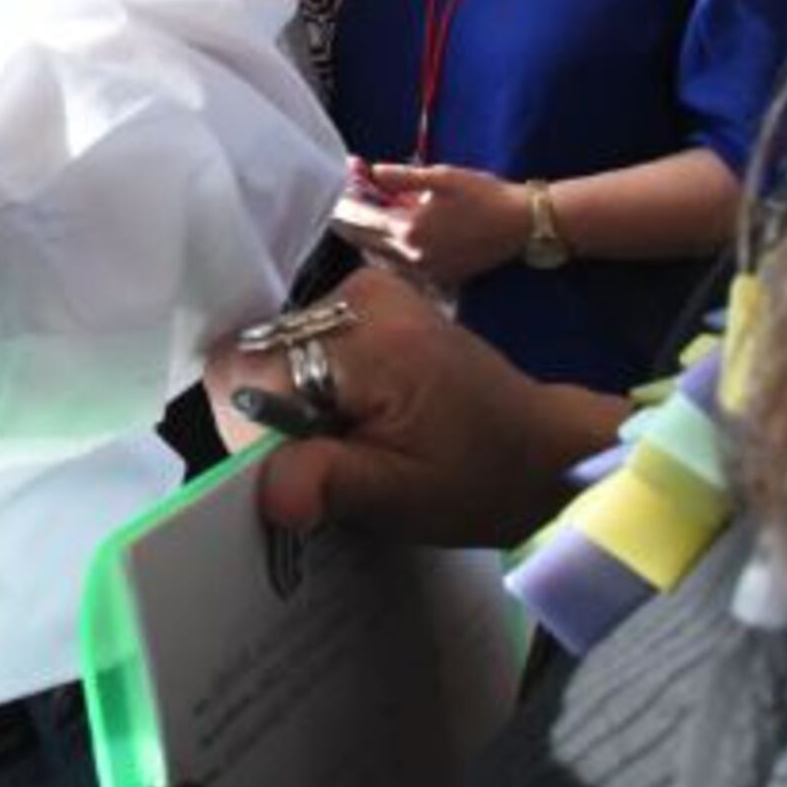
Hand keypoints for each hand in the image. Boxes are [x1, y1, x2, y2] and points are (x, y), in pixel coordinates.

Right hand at [208, 269, 617, 549]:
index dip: (251, 428)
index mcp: (369, 335)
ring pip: (270, 351)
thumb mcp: (404, 496)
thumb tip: (268, 491)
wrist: (540, 448)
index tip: (298, 469)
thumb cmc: (479, 478)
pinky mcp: (364, 300)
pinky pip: (298, 343)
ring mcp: (360, 290)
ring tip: (349, 440)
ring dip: (288, 404)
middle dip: (272, 417)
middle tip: (332, 459)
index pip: (246, 369)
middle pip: (254, 355)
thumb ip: (330, 482)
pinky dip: (308, 386)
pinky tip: (351, 416)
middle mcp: (357, 293)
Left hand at [337, 159, 529, 289]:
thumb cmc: (485, 195)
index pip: (359, 219)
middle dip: (349, 218)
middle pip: (362, 241)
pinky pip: (398, 266)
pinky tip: (388, 233)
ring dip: (366, 236)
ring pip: (378, 256)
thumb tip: (372, 171)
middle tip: (342, 198)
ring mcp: (424, 271)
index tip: (340, 183)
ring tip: (362, 212)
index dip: (345, 199)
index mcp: (409, 230)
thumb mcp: (442, 177)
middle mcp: (411, 257)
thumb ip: (402, 176)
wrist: (522, 224)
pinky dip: (386, 250)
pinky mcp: (438, 276)